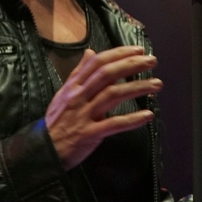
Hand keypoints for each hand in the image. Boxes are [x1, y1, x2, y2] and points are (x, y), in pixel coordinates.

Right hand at [45, 45, 160, 168]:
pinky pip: (114, 124)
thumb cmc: (57, 122)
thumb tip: (91, 52)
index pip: (97, 63)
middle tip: (152, 61)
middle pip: (107, 74)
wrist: (44, 151)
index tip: (137, 50)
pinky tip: (148, 115)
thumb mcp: (64, 93)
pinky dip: (132, 119)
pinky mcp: (90, 134)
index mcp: (73, 86)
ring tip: (157, 84)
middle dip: (132, 65)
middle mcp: (78, 96)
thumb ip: (78, 73)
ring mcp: (84, 115)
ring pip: (113, 95)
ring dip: (138, 87)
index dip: (119, 54)